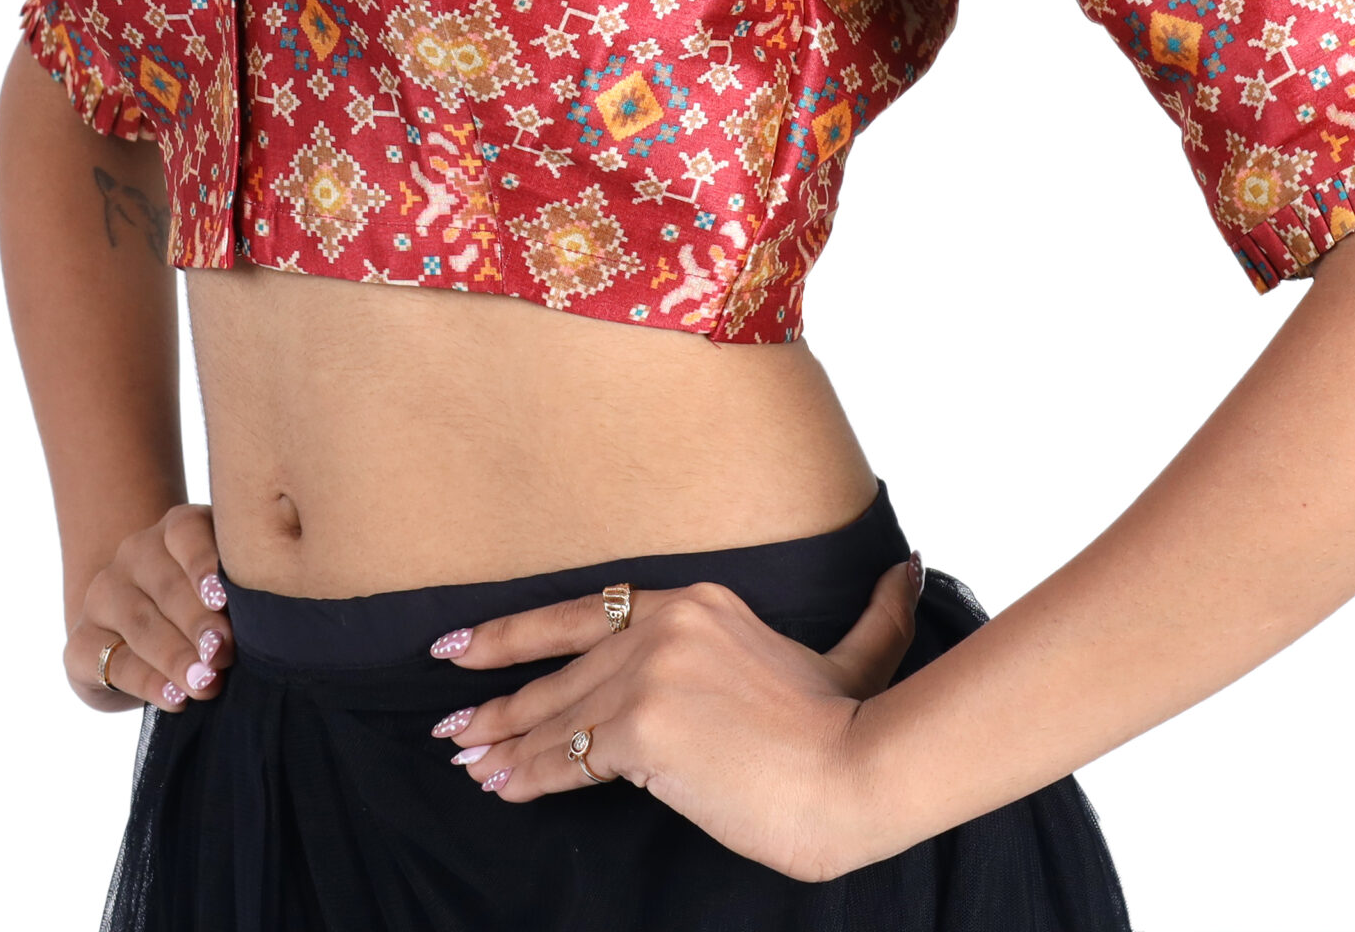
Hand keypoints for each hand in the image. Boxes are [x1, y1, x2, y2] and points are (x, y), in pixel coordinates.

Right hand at [65, 502, 233, 713]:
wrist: (141, 634)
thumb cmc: (205, 606)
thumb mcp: (226, 590)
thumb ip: (240, 594)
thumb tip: (271, 622)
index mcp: (176, 529)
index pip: (187, 533)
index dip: (205, 565)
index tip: (224, 599)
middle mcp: (134, 553)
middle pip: (167, 586)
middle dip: (200, 624)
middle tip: (225, 654)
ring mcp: (103, 595)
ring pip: (140, 624)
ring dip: (176, 657)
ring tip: (206, 683)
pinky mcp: (81, 642)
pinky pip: (111, 661)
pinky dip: (147, 682)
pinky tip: (174, 698)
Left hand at [425, 550, 922, 881]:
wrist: (857, 773)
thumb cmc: (854, 726)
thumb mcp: (857, 655)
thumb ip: (875, 614)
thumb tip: (906, 568)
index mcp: (698, 601)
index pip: (587, 612)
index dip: (520, 632)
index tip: (465, 644)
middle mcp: (665, 627)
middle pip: (560, 665)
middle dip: (497, 691)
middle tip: (448, 718)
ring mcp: (650, 675)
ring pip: (557, 715)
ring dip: (503, 740)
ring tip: (464, 758)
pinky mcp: (642, 730)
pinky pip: (568, 758)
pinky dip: (528, 774)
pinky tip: (500, 786)